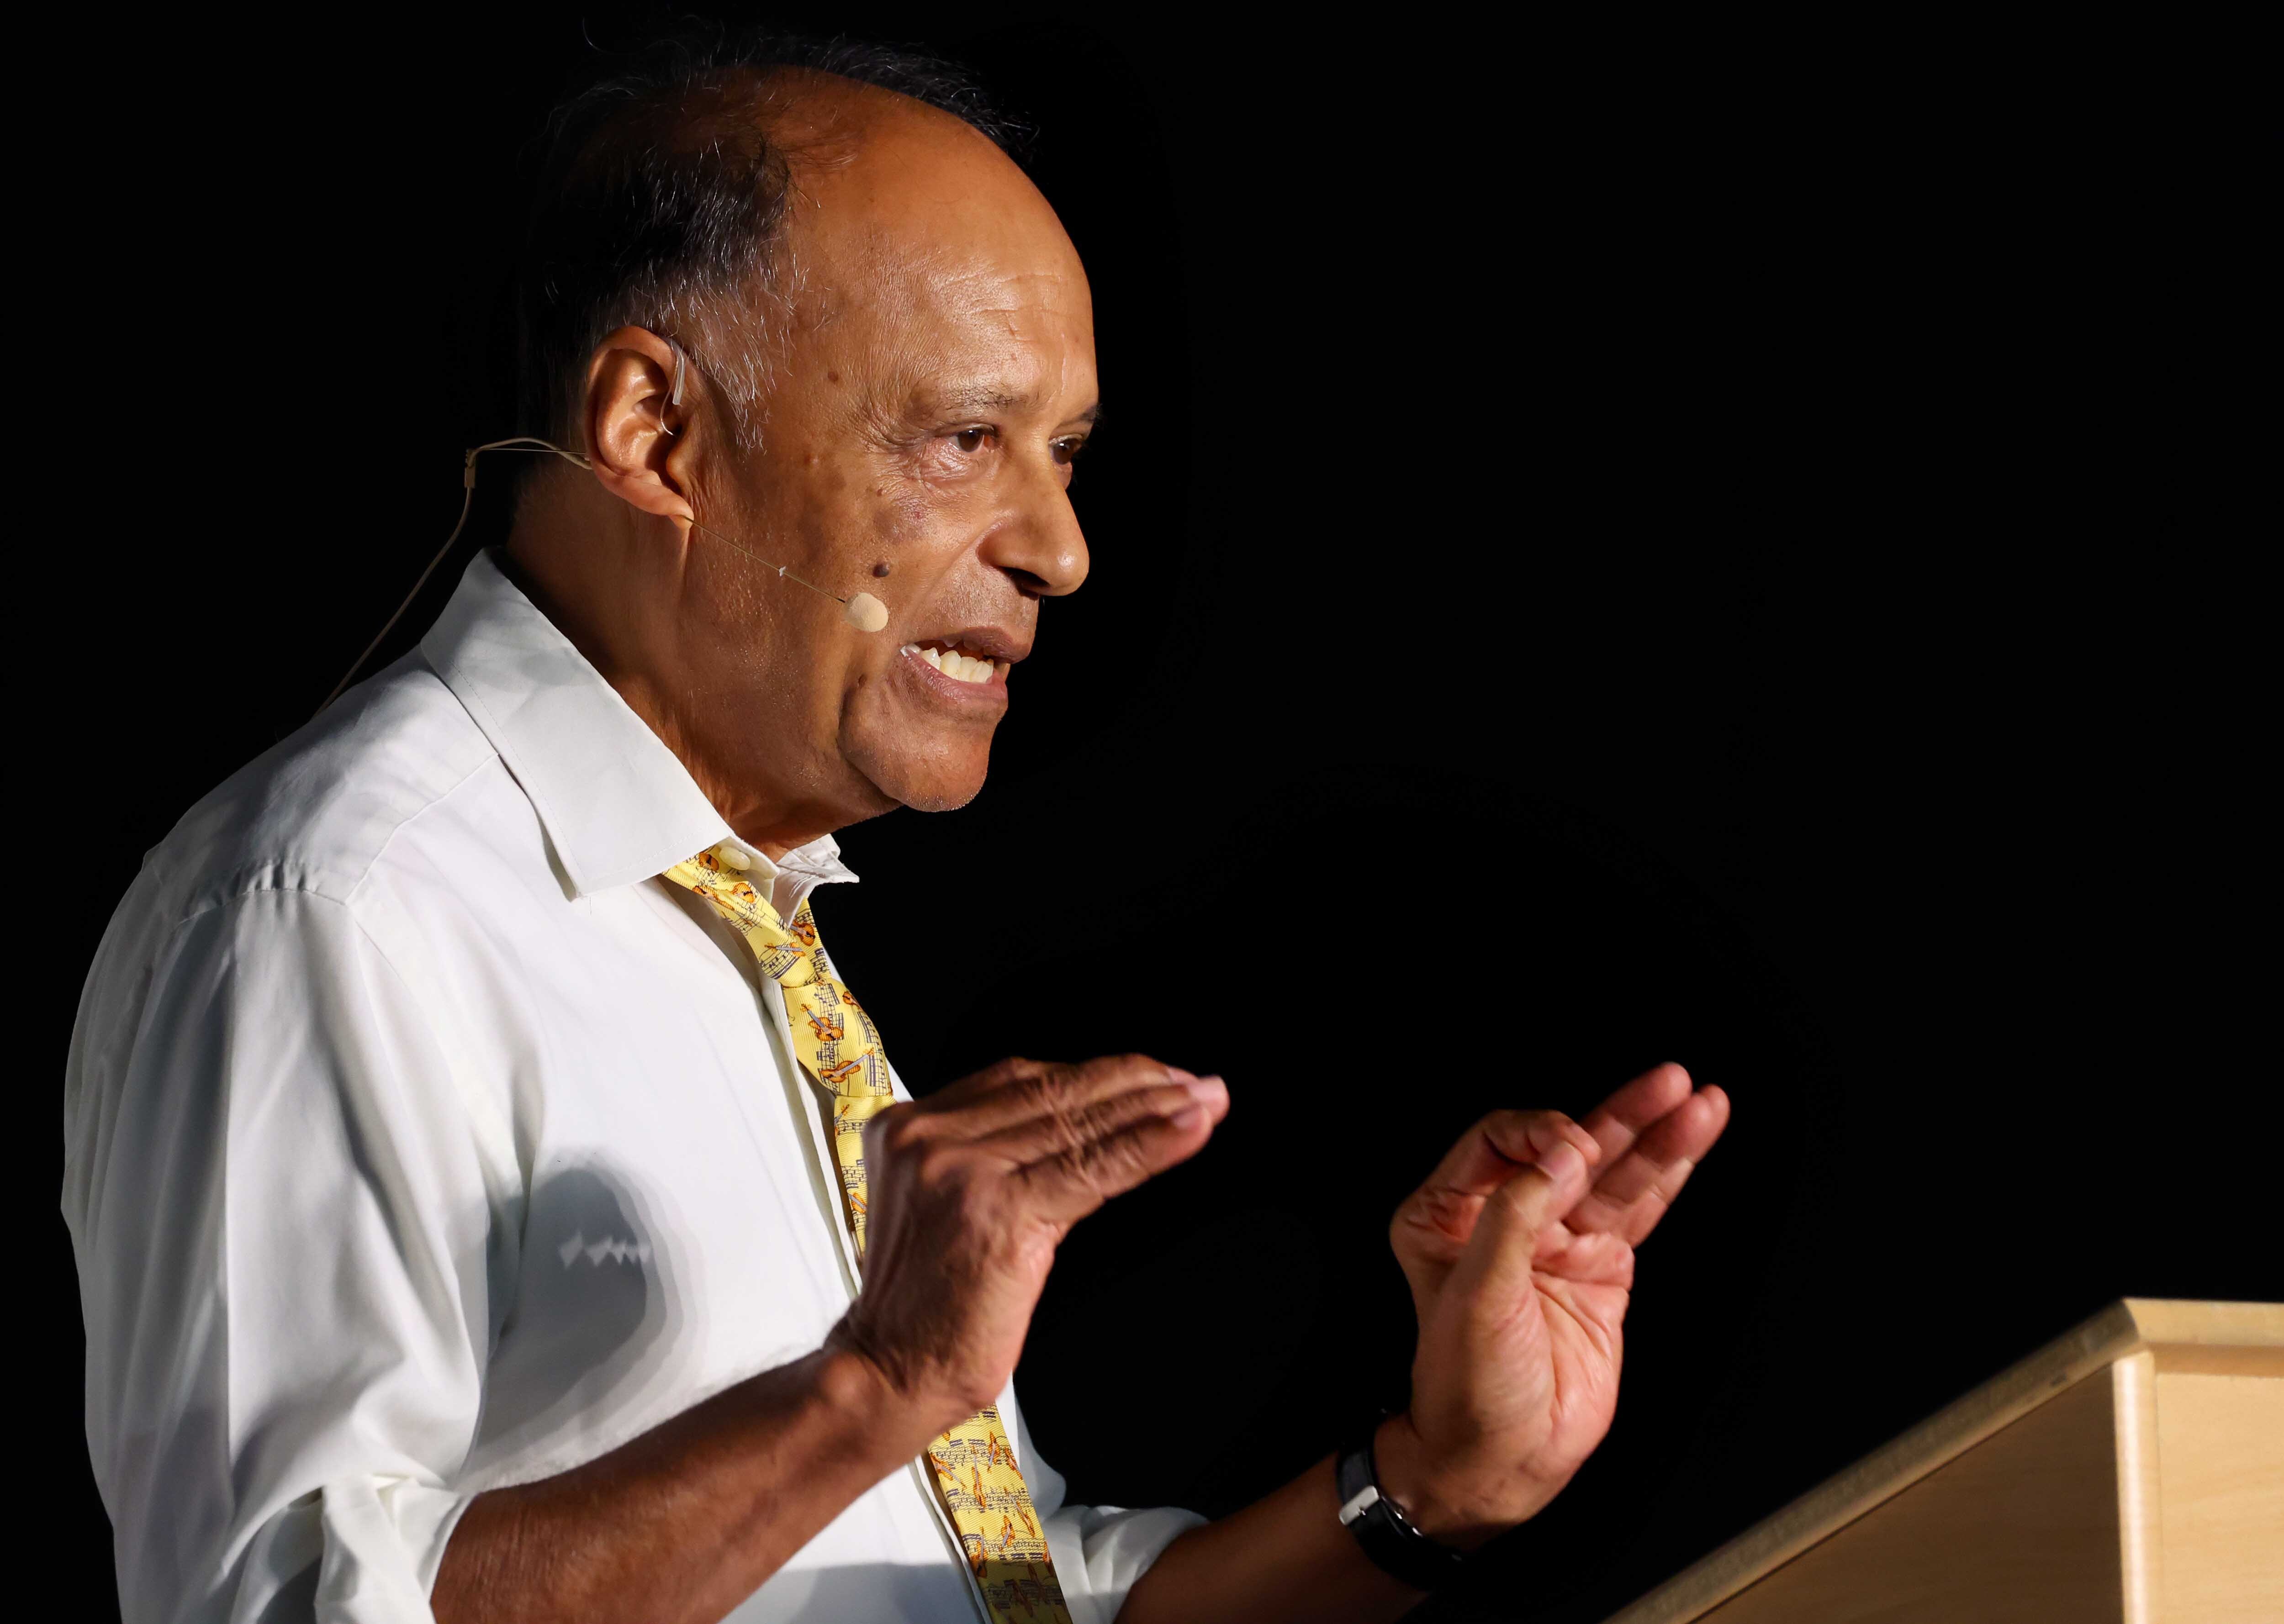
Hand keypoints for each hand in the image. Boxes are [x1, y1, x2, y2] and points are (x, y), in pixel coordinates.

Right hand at [826, 1054, 1228, 1431]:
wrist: (888, 1373)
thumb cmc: (925, 1305)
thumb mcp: (945, 1203)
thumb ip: (990, 1153)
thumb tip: (1087, 1119)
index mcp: (910, 1126)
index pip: (1021, 1078)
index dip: (1095, 1074)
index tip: (1150, 1075)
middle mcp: (929, 1136)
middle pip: (1054, 1091)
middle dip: (1136, 1082)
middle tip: (1196, 1084)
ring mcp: (962, 1171)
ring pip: (1079, 1125)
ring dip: (1154, 1108)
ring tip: (1206, 1100)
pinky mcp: (999, 1213)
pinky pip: (1093, 1168)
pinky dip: (1148, 1146)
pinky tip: (1189, 1130)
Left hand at [1377, 1063, 1730, 1546]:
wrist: (1502, 1459)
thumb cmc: (1465, 1388)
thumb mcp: (1475, 1298)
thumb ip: (1513, 1220)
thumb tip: (1557, 1157)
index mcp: (1451, 1214)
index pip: (1499, 1142)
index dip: (1540, 1135)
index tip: (1572, 1152)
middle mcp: (1507, 1218)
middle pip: (1569, 1145)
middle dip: (1618, 1113)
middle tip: (1667, 1081)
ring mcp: (1559, 1240)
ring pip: (1616, 1173)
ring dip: (1659, 1135)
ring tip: (1700, 1101)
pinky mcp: (1602, 1267)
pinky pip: (1640, 1209)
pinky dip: (1669, 1174)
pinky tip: (1694, 1137)